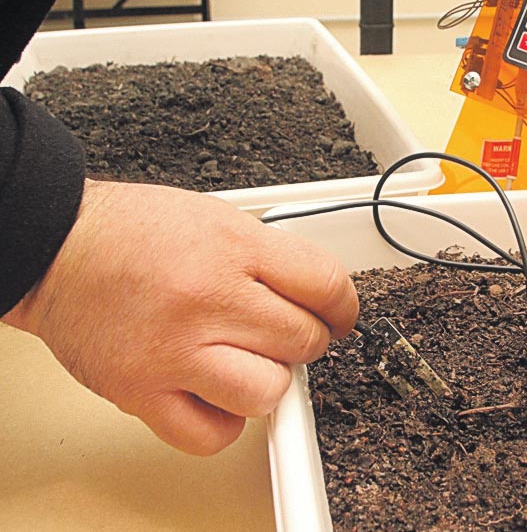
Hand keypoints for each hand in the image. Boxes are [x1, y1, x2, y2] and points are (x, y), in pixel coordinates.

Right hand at [3, 179, 357, 454]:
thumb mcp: (218, 218)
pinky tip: (218, 393)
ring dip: (270, 380)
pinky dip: (226, 420)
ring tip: (250, 359)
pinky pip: (213, 433)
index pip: (326, 284)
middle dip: (306, 338)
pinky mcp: (143, 391)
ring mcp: (175, 350)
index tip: (339, 315)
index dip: (344, 305)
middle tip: (286, 331)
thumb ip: (271, 257)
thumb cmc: (134, 231)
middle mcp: (207, 298)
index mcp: (232, 246)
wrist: (59, 247)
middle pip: (303, 340)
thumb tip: (318, 296)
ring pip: (268, 392)